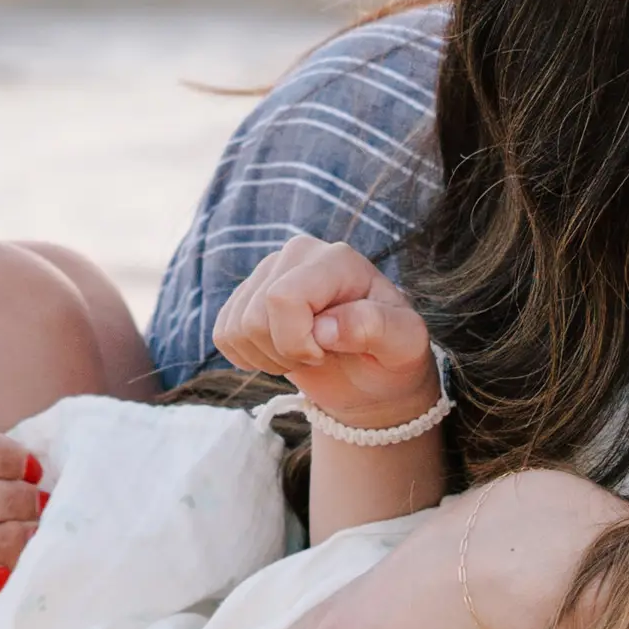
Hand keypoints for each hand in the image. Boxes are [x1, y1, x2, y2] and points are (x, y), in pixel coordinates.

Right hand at [213, 238, 439, 431]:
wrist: (374, 374)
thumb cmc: (392, 355)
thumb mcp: (404, 344)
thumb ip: (376, 327)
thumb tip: (326, 329)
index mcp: (336, 259)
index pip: (283, 298)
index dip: (296, 340)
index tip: (326, 353)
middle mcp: (296, 255)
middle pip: (254, 318)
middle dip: (285, 353)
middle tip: (320, 356)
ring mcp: (267, 273)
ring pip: (235, 329)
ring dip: (268, 358)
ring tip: (304, 354)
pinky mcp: (246, 297)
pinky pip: (223, 335)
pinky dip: (249, 357)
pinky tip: (281, 353)